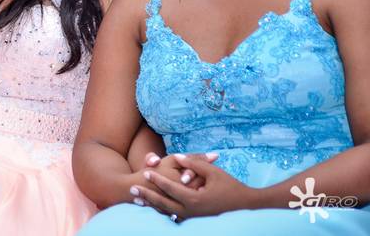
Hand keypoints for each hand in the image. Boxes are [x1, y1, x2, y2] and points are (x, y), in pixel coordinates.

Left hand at [135, 153, 255, 219]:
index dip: (157, 180)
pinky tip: (153, 208)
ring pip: (167, 213)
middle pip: (163, 204)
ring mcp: (192, 218)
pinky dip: (162, 212)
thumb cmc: (231, 187)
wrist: (247, 207)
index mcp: (194, 200)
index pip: (170, 188)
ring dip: (151, 206)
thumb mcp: (214, 173)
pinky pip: (174, 217)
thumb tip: (178, 156)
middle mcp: (191, 212)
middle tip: (132, 190)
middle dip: (147, 196)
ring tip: (137, 201)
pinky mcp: (195, 221)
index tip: (145, 172)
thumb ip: (194, 164)